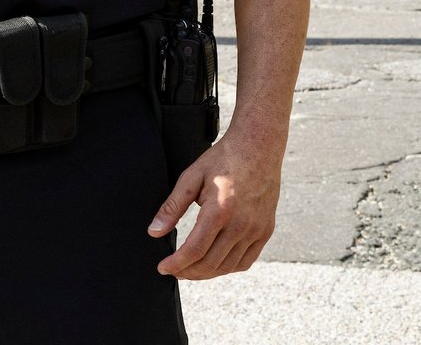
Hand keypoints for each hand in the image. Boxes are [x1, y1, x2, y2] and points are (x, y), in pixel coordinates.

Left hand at [146, 132, 283, 279]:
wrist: (258, 147)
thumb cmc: (223, 159)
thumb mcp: (191, 177)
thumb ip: (172, 207)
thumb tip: (154, 232)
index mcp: (220, 210)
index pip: (194, 250)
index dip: (176, 263)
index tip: (163, 267)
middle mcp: (241, 224)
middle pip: (210, 263)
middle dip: (188, 272)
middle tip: (173, 270)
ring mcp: (256, 229)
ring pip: (228, 266)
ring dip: (206, 273)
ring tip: (190, 269)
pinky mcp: (266, 230)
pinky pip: (246, 261)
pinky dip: (228, 268)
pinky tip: (215, 263)